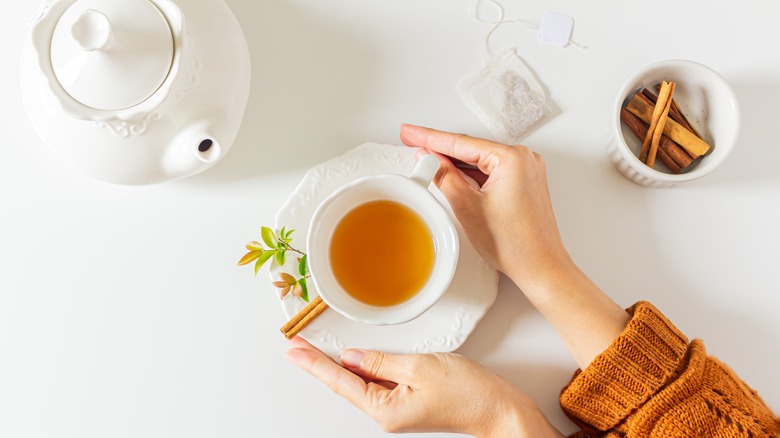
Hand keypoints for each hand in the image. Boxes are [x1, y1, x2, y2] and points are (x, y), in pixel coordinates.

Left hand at [286, 337, 560, 436]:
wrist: (498, 410)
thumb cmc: (469, 393)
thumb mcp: (421, 367)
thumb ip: (382, 361)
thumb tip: (352, 357)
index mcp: (384, 409)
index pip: (340, 381)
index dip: (314, 363)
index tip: (294, 349)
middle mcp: (385, 413)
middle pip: (345, 383)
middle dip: (319, 363)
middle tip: (294, 345)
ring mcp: (395, 408)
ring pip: (360, 381)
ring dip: (338, 364)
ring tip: (313, 349)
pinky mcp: (407, 400)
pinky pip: (377, 381)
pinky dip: (362, 367)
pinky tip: (352, 357)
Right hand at [401, 125, 629, 368]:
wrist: (540, 267)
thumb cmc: (514, 244)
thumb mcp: (467, 207)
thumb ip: (444, 177)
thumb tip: (431, 161)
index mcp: (511, 158)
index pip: (460, 142)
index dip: (429, 137)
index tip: (411, 133)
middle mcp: (523, 159)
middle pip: (471, 149)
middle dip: (441, 149)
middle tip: (414, 144)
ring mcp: (527, 171)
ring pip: (481, 161)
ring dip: (456, 164)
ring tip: (428, 163)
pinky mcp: (525, 183)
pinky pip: (492, 172)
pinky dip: (472, 175)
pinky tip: (454, 177)